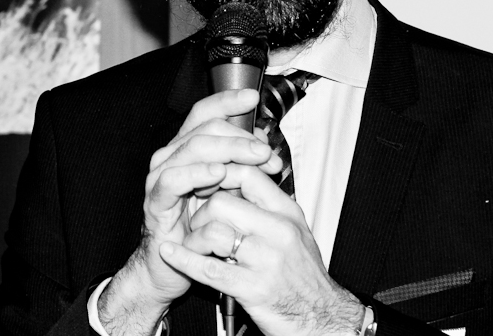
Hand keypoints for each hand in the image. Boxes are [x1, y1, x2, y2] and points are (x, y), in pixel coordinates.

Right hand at [98, 88, 281, 334]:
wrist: (170, 266)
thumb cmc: (198, 227)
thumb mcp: (226, 190)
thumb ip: (240, 163)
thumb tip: (264, 141)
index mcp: (186, 149)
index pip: (204, 112)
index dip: (227, 100)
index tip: (253, 97)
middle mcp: (170, 157)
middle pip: (204, 128)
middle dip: (241, 135)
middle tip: (266, 151)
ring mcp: (160, 177)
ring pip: (193, 148)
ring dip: (228, 150)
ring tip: (255, 157)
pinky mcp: (155, 201)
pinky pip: (173, 179)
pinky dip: (197, 172)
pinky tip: (219, 173)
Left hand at [159, 167, 363, 335]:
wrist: (322, 317)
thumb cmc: (303, 274)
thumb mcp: (293, 230)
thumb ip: (266, 205)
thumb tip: (233, 176)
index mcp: (287, 213)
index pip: (247, 175)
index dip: (218, 175)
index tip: (205, 184)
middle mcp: (279, 232)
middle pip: (222, 203)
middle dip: (200, 212)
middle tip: (197, 223)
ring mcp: (266, 261)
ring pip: (213, 233)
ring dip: (193, 239)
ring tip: (193, 244)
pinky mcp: (253, 288)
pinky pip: (208, 269)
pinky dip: (184, 260)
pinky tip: (170, 253)